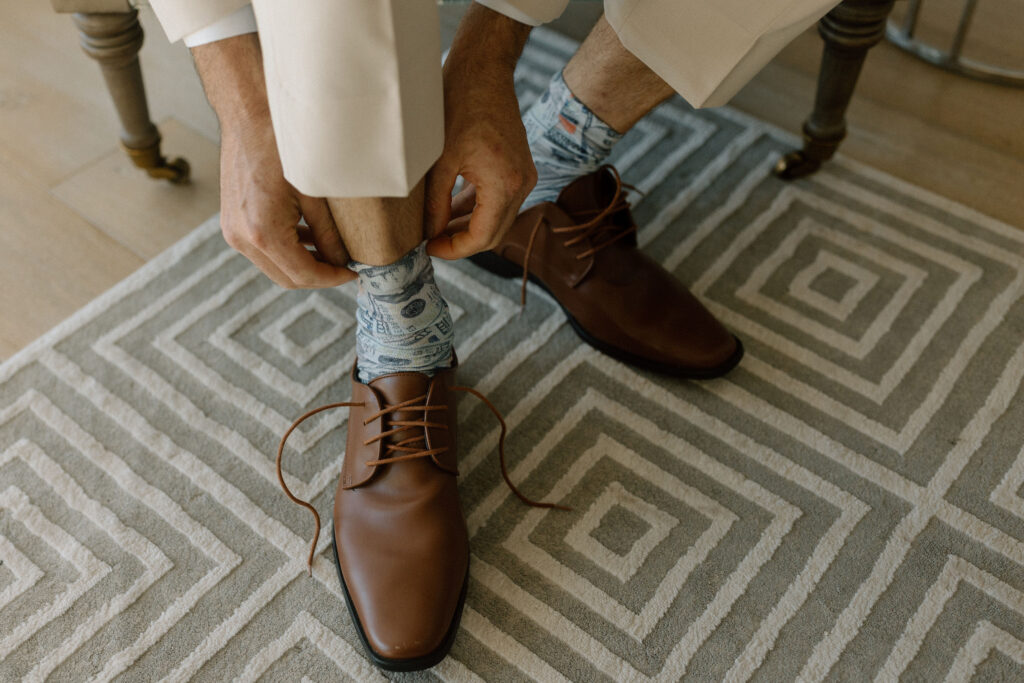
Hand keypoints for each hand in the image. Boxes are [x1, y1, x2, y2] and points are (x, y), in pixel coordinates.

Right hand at [193, 34, 353, 288]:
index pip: (303, 275)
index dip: (333, 279)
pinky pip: (262, 248)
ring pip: (274, 266)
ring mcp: (232, 230)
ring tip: (333, 254)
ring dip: (302, 264)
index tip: (354, 274)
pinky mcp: (231, 220)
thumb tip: (343, 261)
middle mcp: (242, 237)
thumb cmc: (284, 144)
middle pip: (286, 278)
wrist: (248, 112)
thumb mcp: (317, 191)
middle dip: (318, 276)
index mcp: (264, 232)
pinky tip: (309, 238)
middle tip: (346, 267)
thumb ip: (329, 234)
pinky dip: (286, 250)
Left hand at [424, 5, 535, 259]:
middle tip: (431, 241)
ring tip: (436, 227)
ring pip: (498, 220)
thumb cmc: (459, 106)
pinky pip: (500, 201)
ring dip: (469, 226)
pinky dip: (478, 209)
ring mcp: (525, 176)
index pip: (482, 238)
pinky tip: (452, 209)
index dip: (454, 249)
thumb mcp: (440, 160)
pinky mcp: (520, 168)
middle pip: (494, 234)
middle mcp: (523, 185)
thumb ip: (436, 203)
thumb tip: (431, 234)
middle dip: (462, 242)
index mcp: (505, 185)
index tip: (429, 248)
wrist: (484, 71)